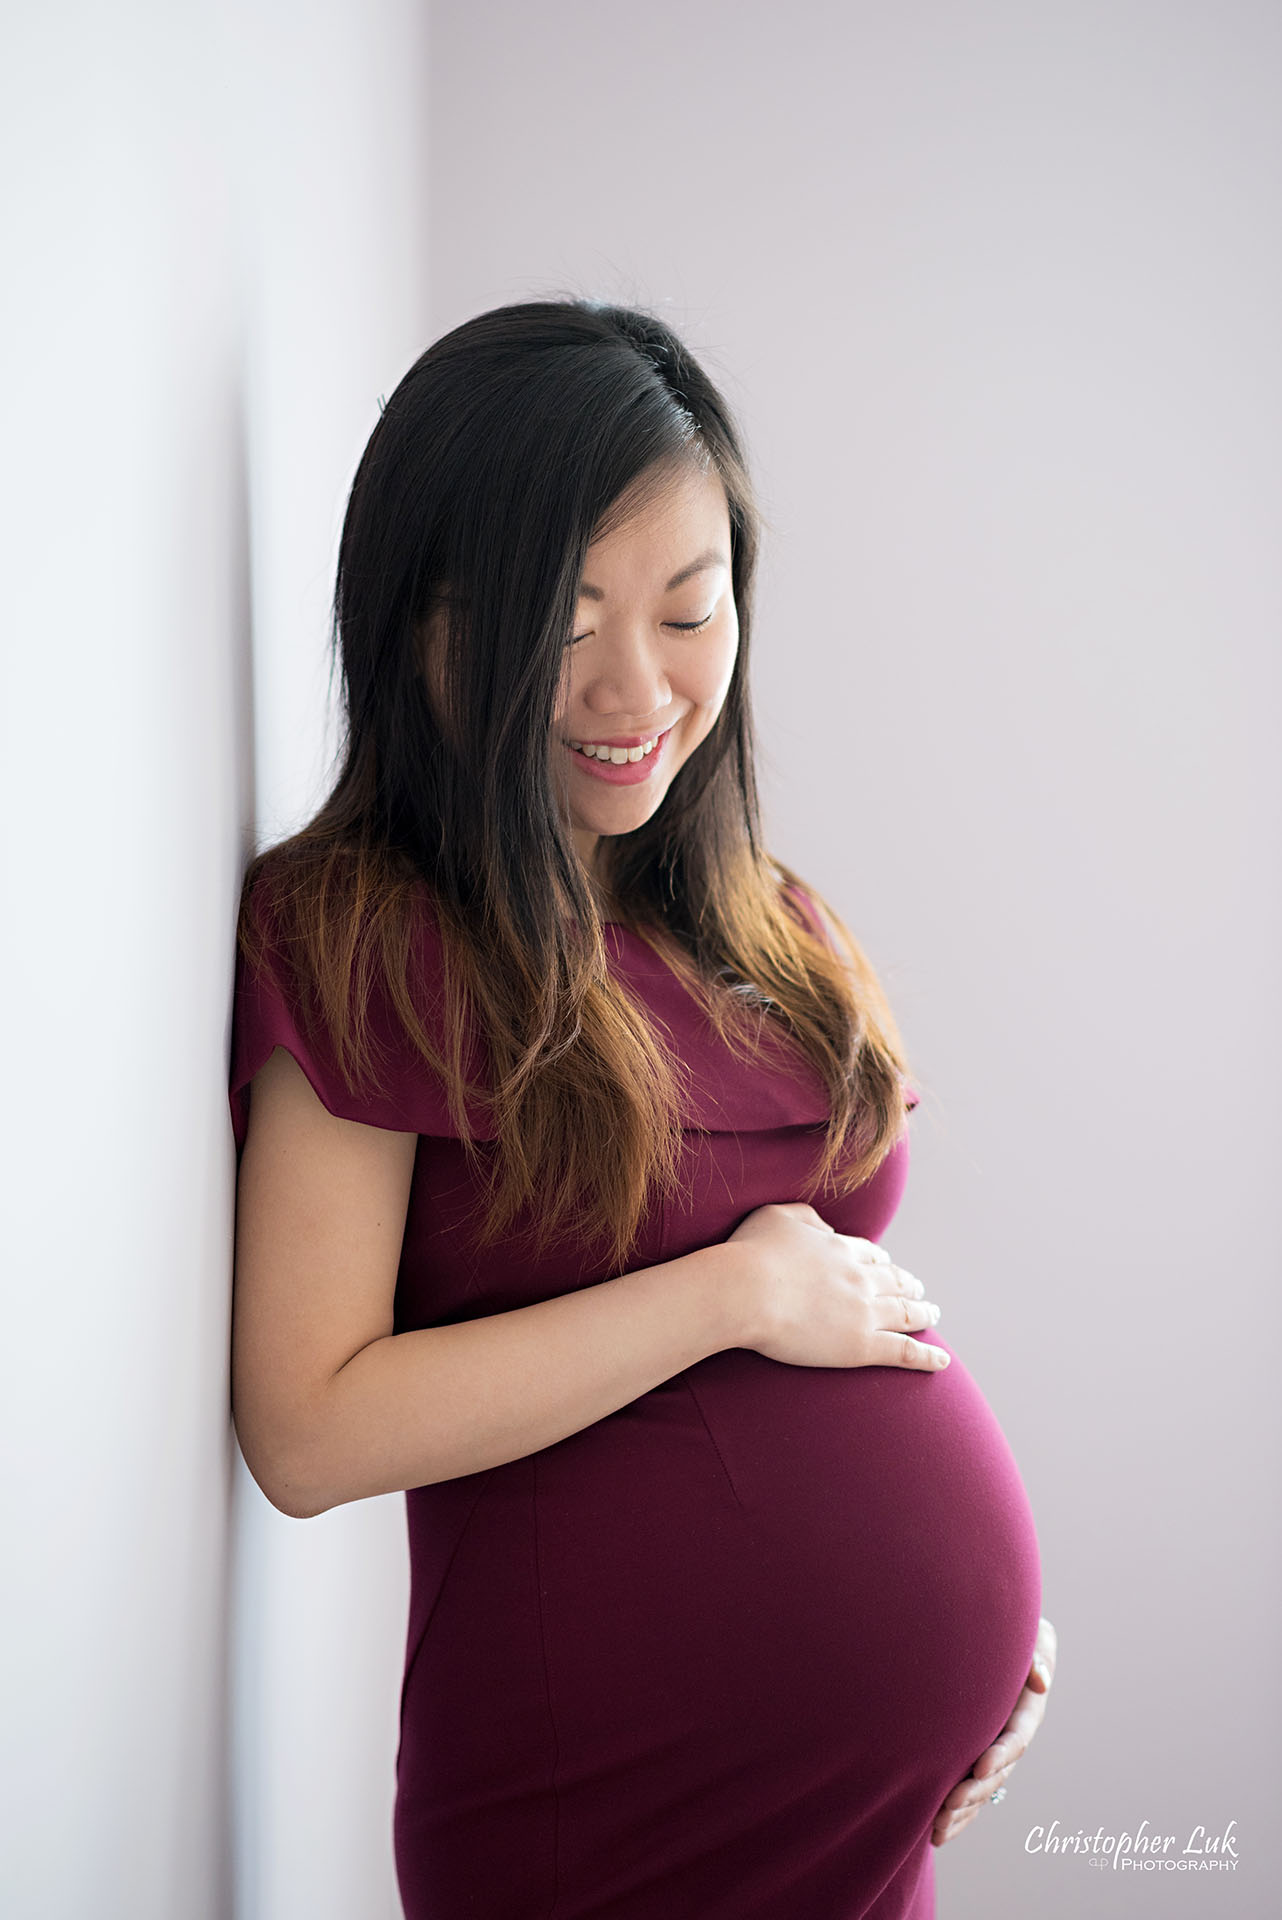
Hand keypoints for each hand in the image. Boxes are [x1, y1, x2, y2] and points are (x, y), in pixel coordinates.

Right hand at [726, 1203, 948, 1372]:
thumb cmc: (750, 1253)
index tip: (888, 1264)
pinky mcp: (861, 1345)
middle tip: (920, 1290)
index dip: (882, 1261)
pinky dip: (926, 1356)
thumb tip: (828, 1228)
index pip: (870, 1255)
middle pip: (894, 1281)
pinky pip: (904, 1351)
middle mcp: (859, 1277)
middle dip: (909, 1285)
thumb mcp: (776, 1216)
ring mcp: (864, 1312)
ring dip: (923, 1313)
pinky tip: (942, 1361)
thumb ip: (806, 1217)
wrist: (746, 1292)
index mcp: (839, 1248)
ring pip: (906, 1313)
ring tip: (934, 1315)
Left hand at [931, 1616, 1057, 1846]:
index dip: (1000, 1754)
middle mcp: (1012, 1735)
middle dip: (973, 1792)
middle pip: (997, 1772)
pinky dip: (958, 1814)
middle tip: (945, 1806)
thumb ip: (1034, 1652)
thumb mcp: (1029, 1631)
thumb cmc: (1009, 1625)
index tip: (978, 1768)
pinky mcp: (977, 1758)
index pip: (1016, 1736)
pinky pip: (972, 1792)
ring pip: (983, 1790)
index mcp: (1026, 1708)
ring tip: (935, 1829)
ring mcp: (995, 1750)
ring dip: (962, 1811)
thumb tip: (1040, 1681)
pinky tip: (936, 1833)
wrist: (989, 1632)